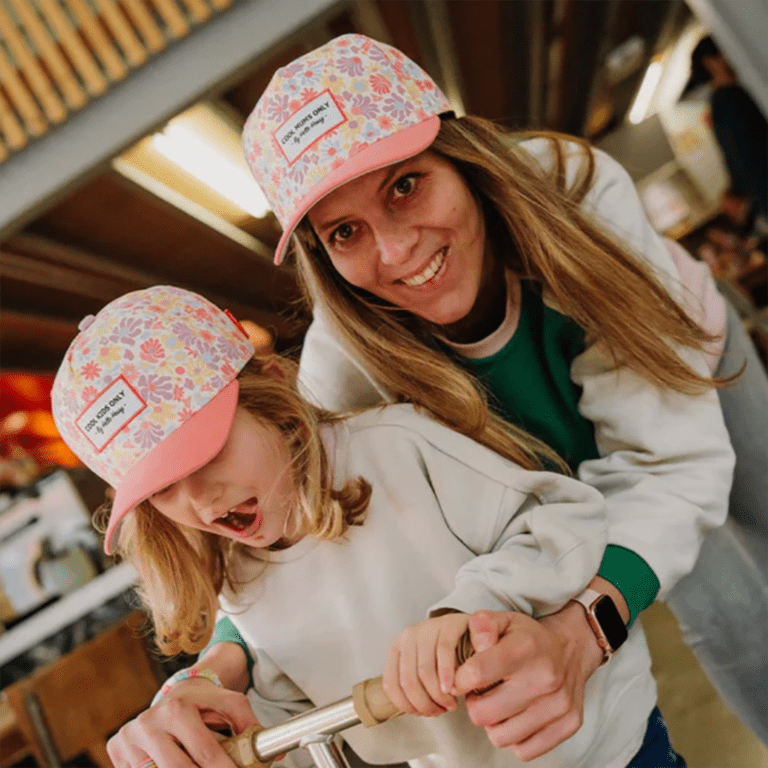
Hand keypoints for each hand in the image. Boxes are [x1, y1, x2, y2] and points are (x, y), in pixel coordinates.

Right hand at [106, 677, 259, 767]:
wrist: (174, 691)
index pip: (205, 753)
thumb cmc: (203, 701)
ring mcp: (130, 738)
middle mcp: (149, 722)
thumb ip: (247, 723)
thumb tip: (272, 754)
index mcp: (178, 708)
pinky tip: (177, 766)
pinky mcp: (117, 749)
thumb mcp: (228, 701)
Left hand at [383, 613, 470, 716]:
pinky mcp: (448, 623)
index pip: (391, 684)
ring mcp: (428, 627)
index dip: (406, 705)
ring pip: (424, 670)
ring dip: (438, 695)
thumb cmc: (447, 656)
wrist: (472, 631)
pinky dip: (447, 675)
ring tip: (450, 703)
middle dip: (424, 704)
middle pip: (408, 680)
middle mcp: (409, 635)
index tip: (422, 714)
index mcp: (397, 647)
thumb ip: (414, 685)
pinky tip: (452, 688)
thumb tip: (412, 710)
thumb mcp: (425, 668)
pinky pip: (444, 652)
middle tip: (440, 711)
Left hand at [452, 605, 603, 761]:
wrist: (570, 648)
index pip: (476, 674)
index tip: (462, 677)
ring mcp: (559, 704)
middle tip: (481, 691)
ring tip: (499, 702)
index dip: (459, 679)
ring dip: (493, 723)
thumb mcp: (502, 620)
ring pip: (500, 737)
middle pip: (483, 714)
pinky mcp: (569, 724)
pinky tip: (517, 716)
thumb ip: (481, 625)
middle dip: (474, 704)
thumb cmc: (527, 637)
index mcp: (525, 647)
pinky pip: (524, 751)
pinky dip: (515, 737)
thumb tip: (476, 646)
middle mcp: (545, 677)